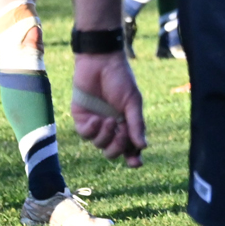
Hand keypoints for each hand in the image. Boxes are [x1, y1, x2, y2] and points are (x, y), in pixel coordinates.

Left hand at [72, 51, 146, 166]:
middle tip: (122, 133)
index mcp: (127, 123)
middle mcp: (112, 126)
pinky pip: (85, 134)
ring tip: (109, 120)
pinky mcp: (81, 118)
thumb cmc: (121, 79)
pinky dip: (92, 130)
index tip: (136, 164)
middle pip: (113, 151)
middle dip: (118, 147)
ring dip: (106, 136)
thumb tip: (143, 147)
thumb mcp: (132, 101)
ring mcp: (96, 123)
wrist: (100, 62)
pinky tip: (97, 119)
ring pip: (99, 144)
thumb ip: (136, 124)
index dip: (133, 157)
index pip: (130, 146)